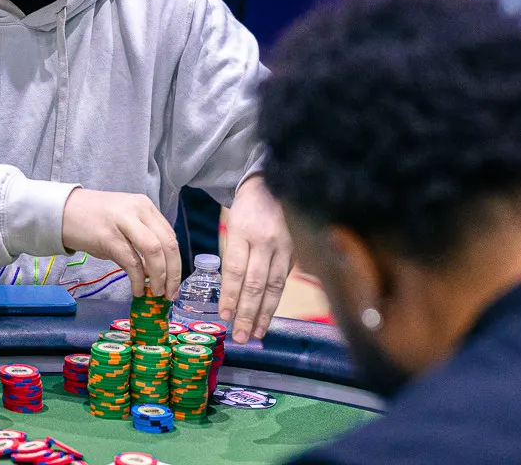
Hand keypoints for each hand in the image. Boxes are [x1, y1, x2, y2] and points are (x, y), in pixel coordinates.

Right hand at [61, 188, 180, 298]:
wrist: (62, 211)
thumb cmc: (93, 219)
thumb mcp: (124, 221)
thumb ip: (141, 239)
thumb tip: (156, 271)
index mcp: (145, 206)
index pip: (170, 236)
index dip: (177, 263)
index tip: (176, 283)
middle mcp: (138, 210)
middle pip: (167, 244)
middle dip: (173, 273)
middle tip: (170, 293)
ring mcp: (123, 222)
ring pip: (153, 251)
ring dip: (159, 277)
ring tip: (156, 293)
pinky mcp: (108, 236)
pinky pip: (131, 261)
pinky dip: (138, 279)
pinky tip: (137, 289)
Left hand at [219, 176, 293, 343]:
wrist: (274, 185)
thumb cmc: (247, 208)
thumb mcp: (232, 225)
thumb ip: (233, 256)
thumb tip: (230, 292)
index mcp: (243, 231)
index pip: (235, 270)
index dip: (230, 296)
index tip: (225, 316)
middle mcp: (265, 241)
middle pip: (255, 284)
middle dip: (247, 313)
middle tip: (240, 336)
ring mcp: (284, 246)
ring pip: (274, 286)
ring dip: (264, 314)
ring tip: (256, 334)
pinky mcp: (296, 251)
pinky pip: (284, 281)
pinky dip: (275, 301)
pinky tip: (269, 315)